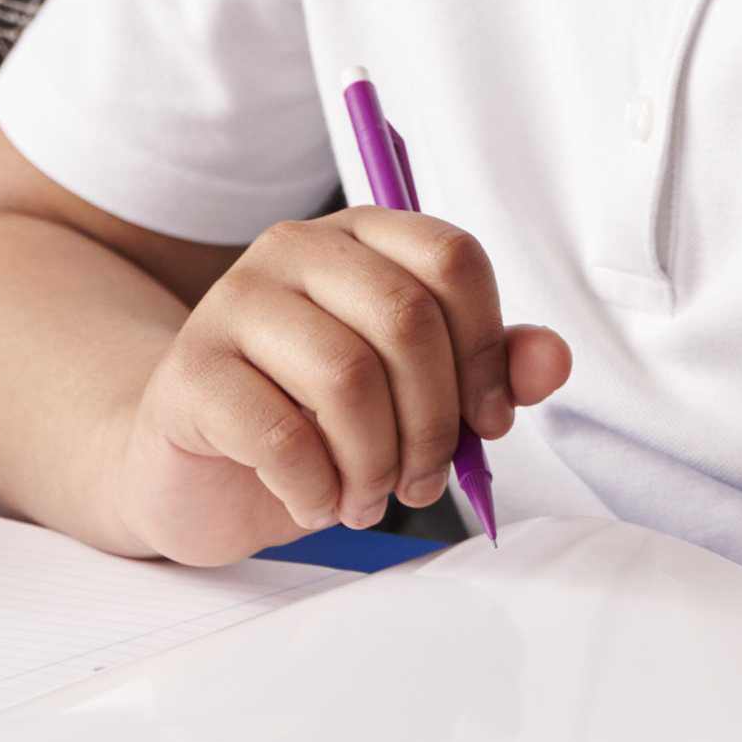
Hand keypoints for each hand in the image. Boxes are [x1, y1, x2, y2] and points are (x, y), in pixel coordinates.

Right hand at [109, 209, 568, 568]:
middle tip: (422, 482)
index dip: (487, 349)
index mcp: (361, 239)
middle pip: (406, 319)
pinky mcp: (190, 374)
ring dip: (375, 464)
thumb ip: (486, 368)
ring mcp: (233, 304)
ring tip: (365, 499)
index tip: (488, 422)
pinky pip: (280, 434)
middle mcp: (295, 251)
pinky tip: (316, 502)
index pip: (452, 258)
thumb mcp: (411, 396)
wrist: (192, 470)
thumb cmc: (311, 422)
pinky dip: (317, 488)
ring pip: (347, 377)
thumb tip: (551, 360)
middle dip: (434, 423)